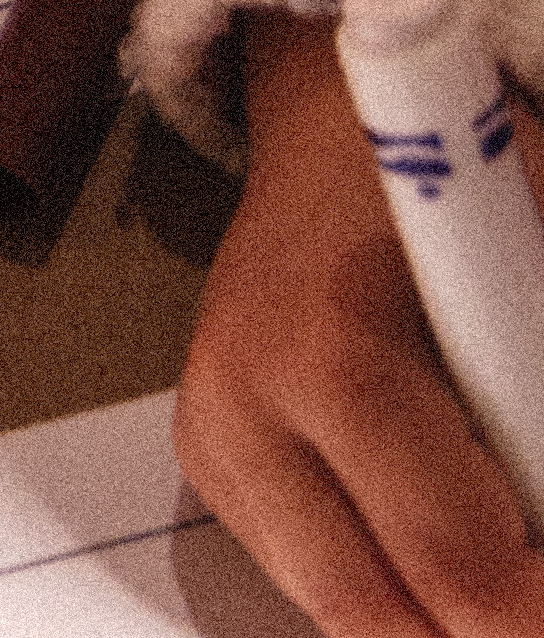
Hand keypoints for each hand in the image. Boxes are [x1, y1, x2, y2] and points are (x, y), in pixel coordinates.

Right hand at [178, 9, 543, 634]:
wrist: (339, 128)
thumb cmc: (472, 185)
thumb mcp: (539, 265)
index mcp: (329, 352)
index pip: (456, 562)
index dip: (531, 611)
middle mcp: (241, 402)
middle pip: (378, 616)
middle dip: (485, 621)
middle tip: (535, 595)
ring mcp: (212, 436)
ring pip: (344, 609)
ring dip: (438, 602)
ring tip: (503, 546)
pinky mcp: (206, 456)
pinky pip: (317, 577)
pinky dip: (396, 577)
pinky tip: (448, 518)